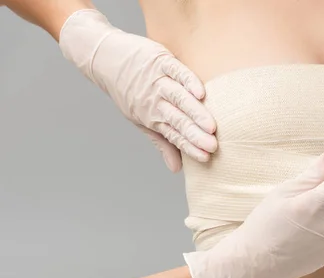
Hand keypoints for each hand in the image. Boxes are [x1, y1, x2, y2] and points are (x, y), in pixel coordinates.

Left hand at [58, 9, 216, 171]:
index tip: (205, 157)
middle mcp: (154, 101)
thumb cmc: (128, 92)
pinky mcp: (160, 61)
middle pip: (178, 120)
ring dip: (195, 113)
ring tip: (211, 126)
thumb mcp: (140, 120)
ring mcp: (157, 80)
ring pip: (179, 99)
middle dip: (195, 134)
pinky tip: (201, 93)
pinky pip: (177, 72)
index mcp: (151, 118)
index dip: (190, 147)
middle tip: (213, 146)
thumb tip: (176, 169)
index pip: (174, 135)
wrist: (105, 58)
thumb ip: (162, 143)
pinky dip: (189, 82)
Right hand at [184, 151, 323, 277]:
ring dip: (315, 220)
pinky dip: (312, 238)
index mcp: (315, 205)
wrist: (251, 263)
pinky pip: (323, 240)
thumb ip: (310, 176)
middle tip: (292, 208)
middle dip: (317, 201)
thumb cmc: (262, 224)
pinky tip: (293, 243)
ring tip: (290, 228)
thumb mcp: (280, 193)